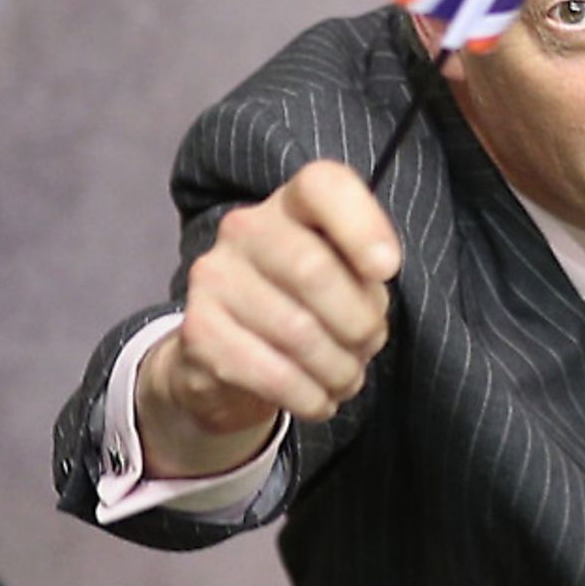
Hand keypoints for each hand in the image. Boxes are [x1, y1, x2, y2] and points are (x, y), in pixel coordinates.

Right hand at [137, 160, 401, 476]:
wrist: (226, 360)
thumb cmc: (307, 308)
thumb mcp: (345, 280)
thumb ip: (364, 273)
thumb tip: (375, 278)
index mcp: (293, 205)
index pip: (323, 185)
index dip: (362, 224)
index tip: (387, 269)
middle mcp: (245, 229)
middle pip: (314, 270)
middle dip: (359, 323)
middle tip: (369, 345)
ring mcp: (214, 277)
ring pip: (297, 332)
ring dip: (339, 369)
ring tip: (347, 378)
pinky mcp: (197, 331)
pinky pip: (271, 374)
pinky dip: (309, 397)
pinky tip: (320, 400)